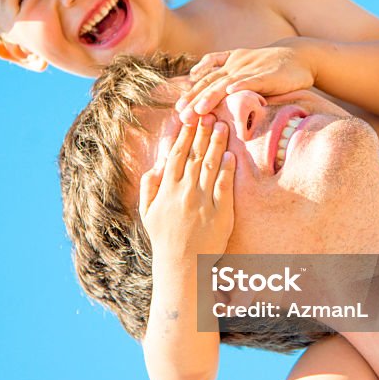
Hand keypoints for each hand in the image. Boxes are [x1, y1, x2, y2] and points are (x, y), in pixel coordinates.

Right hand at [139, 116, 234, 264]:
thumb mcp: (147, 212)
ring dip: (217, 144)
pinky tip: (231, 155)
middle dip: (203, 132)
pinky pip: (224, 187)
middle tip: (210, 114)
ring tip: (223, 127)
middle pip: (195, 156)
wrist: (182, 265)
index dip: (184, 135)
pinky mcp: (220, 213)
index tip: (190, 118)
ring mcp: (202, 202)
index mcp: (167, 190)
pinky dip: (227, 170)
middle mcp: (184, 192)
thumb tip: (155, 166)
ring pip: (210, 166)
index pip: (177, 155)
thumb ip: (149, 187)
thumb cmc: (164, 238)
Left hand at [175, 40, 316, 120]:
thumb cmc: (273, 68)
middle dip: (194, 99)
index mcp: (230, 64)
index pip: (206, 80)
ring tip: (199, 110)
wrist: (300, 56)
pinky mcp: (267, 74)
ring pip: (227, 82)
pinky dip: (242, 84)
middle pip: (211, 82)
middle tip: (181, 115)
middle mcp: (236, 65)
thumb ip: (231, 81)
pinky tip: (231, 91)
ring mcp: (251, 69)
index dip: (191, 93)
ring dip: (211, 96)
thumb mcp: (247, 71)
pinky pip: (253, 79)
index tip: (177, 109)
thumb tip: (216, 99)